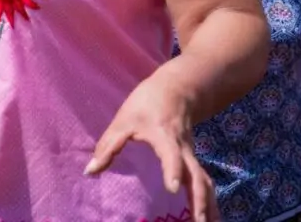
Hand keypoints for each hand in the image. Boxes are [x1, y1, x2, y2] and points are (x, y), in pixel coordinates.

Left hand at [87, 70, 216, 221]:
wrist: (176, 90)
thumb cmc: (146, 104)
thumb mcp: (123, 121)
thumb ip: (108, 147)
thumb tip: (90, 172)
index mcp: (165, 137)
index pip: (172, 155)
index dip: (173, 170)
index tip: (173, 188)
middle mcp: (184, 150)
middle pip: (197, 176)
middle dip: (200, 200)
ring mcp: (191, 156)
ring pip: (205, 182)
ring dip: (208, 205)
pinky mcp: (193, 161)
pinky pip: (203, 183)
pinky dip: (208, 201)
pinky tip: (210, 218)